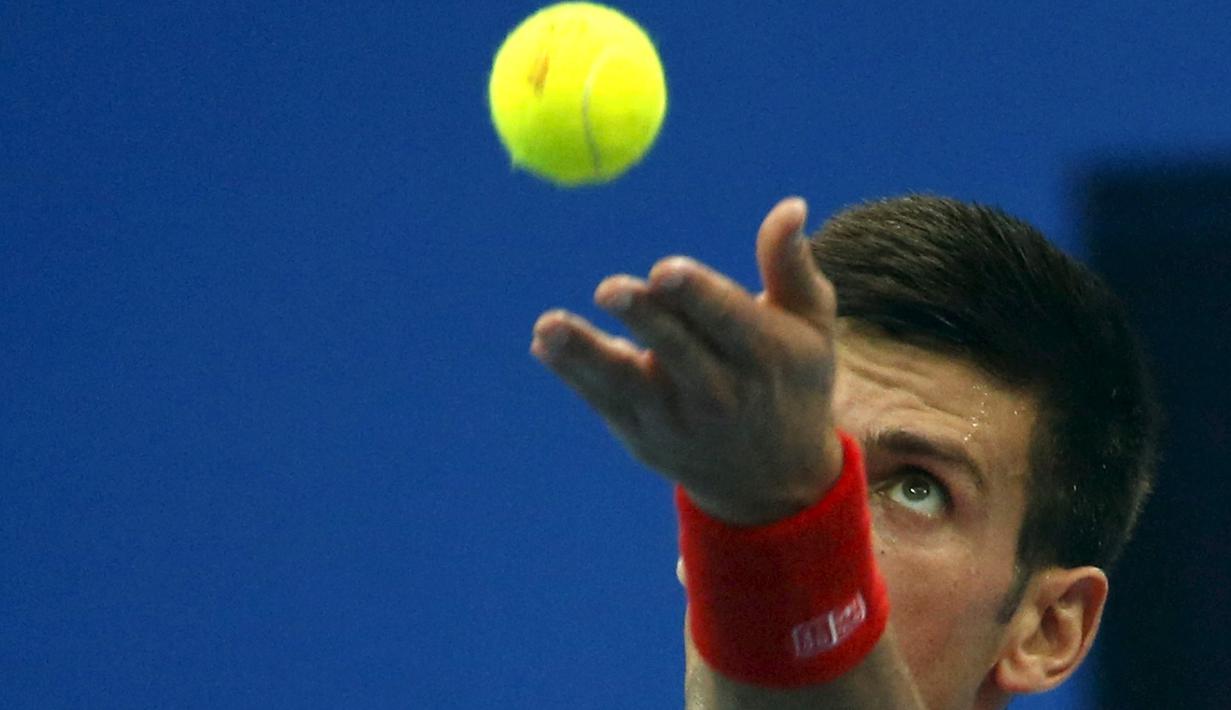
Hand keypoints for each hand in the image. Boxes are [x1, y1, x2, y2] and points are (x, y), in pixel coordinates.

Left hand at [530, 198, 842, 525]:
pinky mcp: (642, 436)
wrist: (775, 478)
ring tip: (550, 326)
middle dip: (643, 318)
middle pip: (676, 350)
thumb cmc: (790, 378)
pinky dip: (573, 373)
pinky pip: (603, 400)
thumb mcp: (810, 324)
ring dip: (585, 353)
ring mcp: (676, 419)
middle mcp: (720, 393)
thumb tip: (789, 206)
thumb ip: (790, 265)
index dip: (696, 295)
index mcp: (765, 355)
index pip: (728, 320)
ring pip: (627, 382)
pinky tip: (544, 345)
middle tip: (610, 289)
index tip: (666, 271)